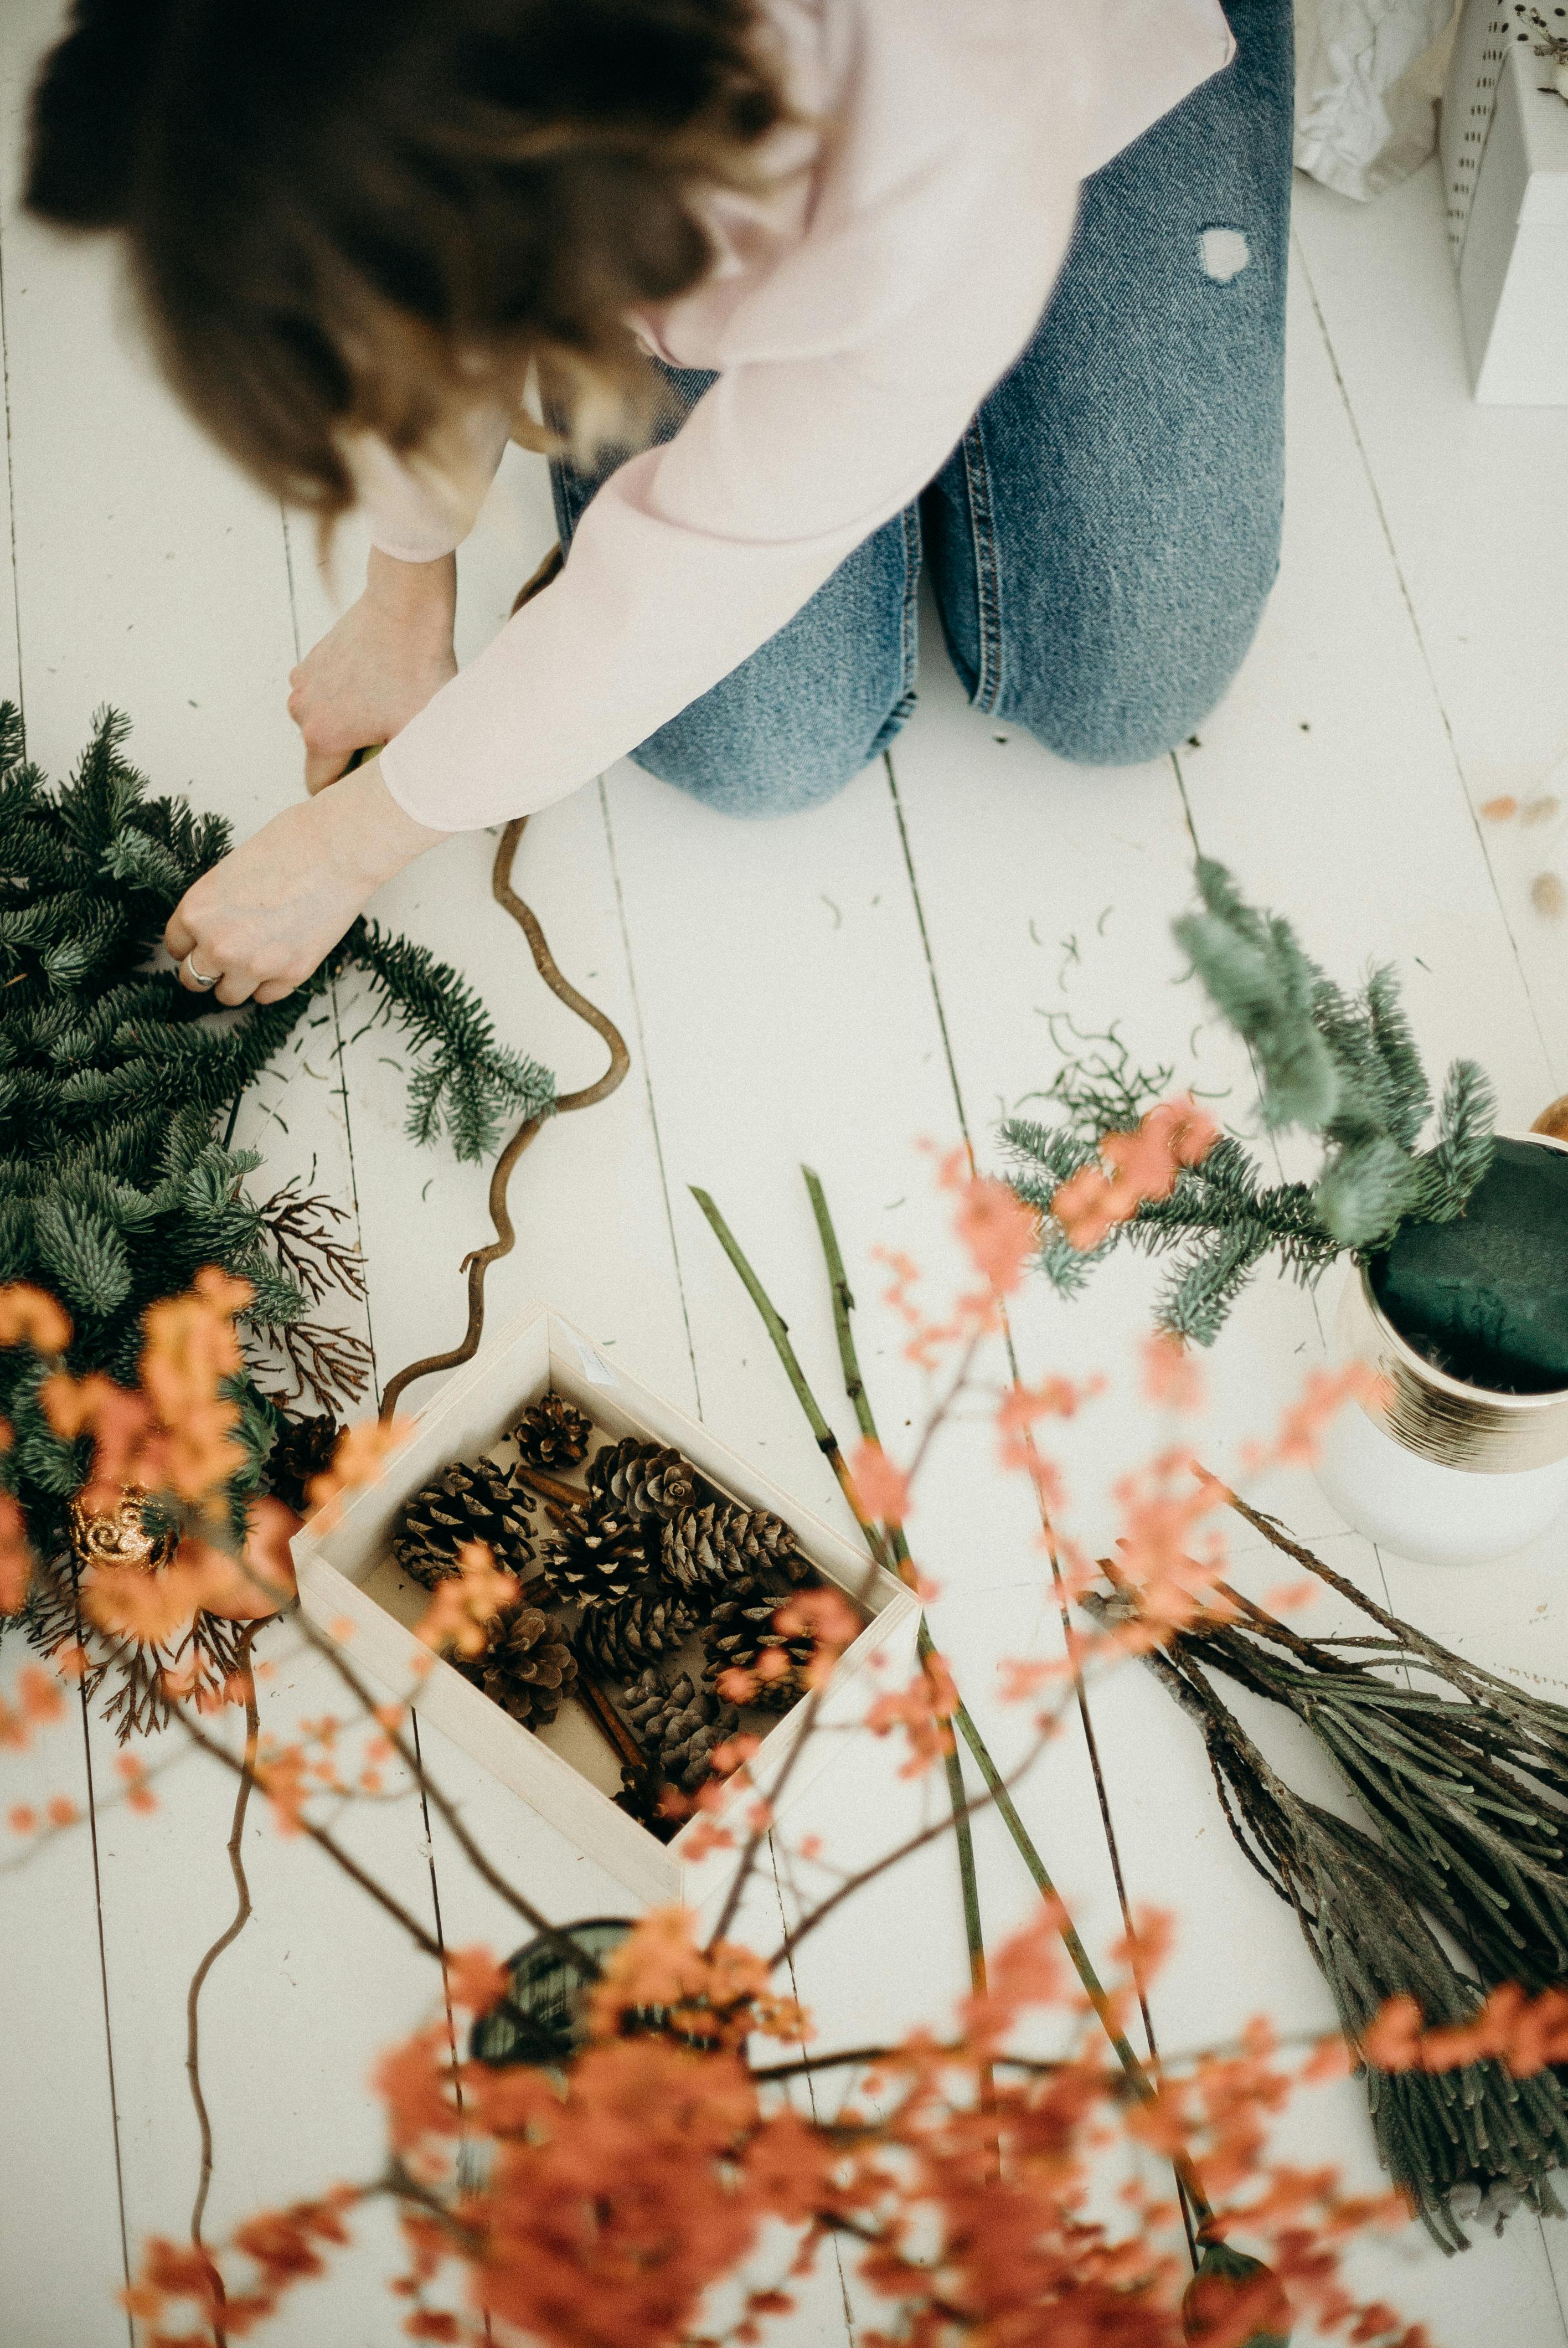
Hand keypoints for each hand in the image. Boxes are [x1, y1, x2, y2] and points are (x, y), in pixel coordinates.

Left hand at [164, 761, 446, 1004]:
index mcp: (196, 913)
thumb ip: (214, 909)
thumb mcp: (229, 873)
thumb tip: (211, 934)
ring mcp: (254, 965)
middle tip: (225, 958)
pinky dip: (270, 983)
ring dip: (236, 982)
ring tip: (253, 961)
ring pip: (228, 996)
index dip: (190, 945)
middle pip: (193, 980)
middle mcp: (218, 945)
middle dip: (207, 970)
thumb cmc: (287, 846)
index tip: (201, 944)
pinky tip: (280, 958)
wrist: (337, 851)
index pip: (175, 948)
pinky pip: (266, 997)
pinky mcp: (290, 974)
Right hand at [287, 547, 457, 792]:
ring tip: (387, 710)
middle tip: (393, 742)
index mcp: (321, 737)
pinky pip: (326, 698)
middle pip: (324, 757)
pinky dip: (347, 700)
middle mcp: (301, 711)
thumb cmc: (419, 671)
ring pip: (325, 726)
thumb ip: (404, 778)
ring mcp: (302, 683)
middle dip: (353, 758)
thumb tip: (407, 811)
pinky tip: (378, 686)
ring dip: (350, 728)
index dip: (350, 794)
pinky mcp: (311, 662)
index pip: (322, 790)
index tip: (377, 785)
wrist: (407, 607)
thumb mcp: (419, 736)